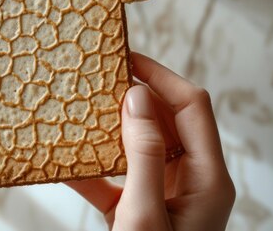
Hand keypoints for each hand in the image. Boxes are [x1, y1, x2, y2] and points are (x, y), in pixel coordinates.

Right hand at [68, 52, 234, 229]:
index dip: (161, 76)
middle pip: (165, 120)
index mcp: (207, 178)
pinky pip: (116, 176)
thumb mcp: (145, 215)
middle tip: (96, 81)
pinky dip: (92, 168)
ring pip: (140, 143)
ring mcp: (166, 193)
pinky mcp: (140, 208)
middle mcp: (192, 180)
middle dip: (131, 98)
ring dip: (109, 129)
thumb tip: (136, 97)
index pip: (191, 106)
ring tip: (81, 110)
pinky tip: (66, 162)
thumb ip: (144, 156)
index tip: (126, 59)